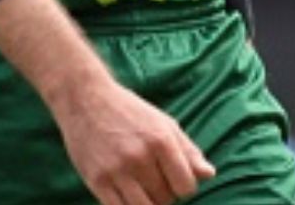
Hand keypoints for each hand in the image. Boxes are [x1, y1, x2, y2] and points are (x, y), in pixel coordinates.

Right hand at [54, 78, 215, 204]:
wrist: (85, 99)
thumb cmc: (129, 111)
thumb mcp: (164, 123)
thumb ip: (188, 150)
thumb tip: (209, 175)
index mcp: (161, 140)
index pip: (186, 186)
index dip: (184, 187)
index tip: (176, 180)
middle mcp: (140, 157)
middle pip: (165, 199)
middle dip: (166, 195)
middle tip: (157, 181)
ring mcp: (116, 171)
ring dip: (149, 204)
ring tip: (144, 190)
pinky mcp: (96, 181)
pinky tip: (129, 196)